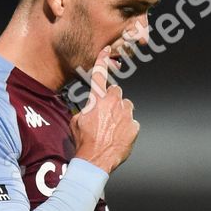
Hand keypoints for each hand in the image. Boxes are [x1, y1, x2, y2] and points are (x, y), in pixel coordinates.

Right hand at [72, 47, 139, 174]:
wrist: (95, 160)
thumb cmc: (84, 142)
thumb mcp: (76, 121)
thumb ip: (85, 109)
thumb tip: (88, 109)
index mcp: (97, 99)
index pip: (100, 74)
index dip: (103, 60)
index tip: (107, 50)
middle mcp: (113, 103)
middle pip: (117, 92)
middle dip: (113, 100)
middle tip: (106, 115)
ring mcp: (126, 114)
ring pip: (127, 106)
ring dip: (121, 114)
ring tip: (112, 128)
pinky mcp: (134, 126)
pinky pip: (132, 123)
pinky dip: (127, 129)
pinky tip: (118, 137)